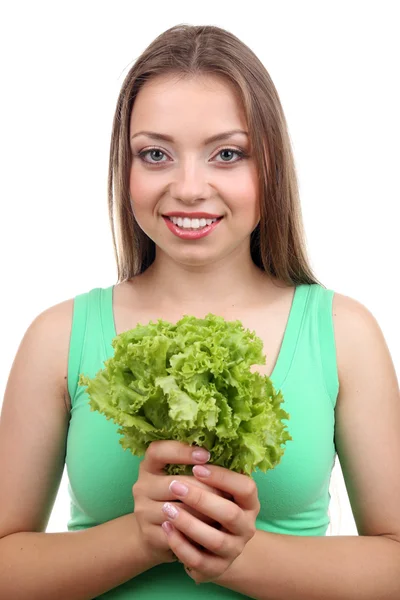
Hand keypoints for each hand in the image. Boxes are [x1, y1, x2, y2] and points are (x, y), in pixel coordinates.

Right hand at [132, 440, 224, 566]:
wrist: (156, 534)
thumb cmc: (176, 497)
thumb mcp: (177, 476)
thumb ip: (194, 465)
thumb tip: (227, 453)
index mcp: (148, 466)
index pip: (158, 451)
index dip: (181, 451)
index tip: (206, 455)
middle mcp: (141, 486)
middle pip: (175, 483)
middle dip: (206, 487)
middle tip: (229, 490)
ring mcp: (143, 511)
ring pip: (181, 510)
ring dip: (206, 511)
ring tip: (227, 510)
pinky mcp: (149, 535)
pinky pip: (179, 533)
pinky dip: (198, 531)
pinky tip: (214, 529)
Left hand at [160, 463, 259, 583]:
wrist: (208, 543)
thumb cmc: (209, 504)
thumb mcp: (215, 486)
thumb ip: (209, 469)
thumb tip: (192, 442)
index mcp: (249, 502)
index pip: (245, 487)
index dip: (222, 476)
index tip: (198, 465)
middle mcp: (247, 527)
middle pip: (230, 513)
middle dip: (201, 498)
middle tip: (175, 485)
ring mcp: (233, 550)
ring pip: (214, 540)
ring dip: (189, 523)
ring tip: (166, 508)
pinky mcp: (215, 569)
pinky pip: (198, 560)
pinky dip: (180, 544)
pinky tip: (166, 528)